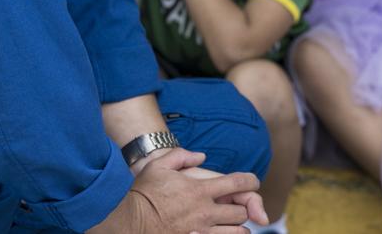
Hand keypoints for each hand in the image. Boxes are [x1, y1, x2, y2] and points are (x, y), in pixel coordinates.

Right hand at [94, 148, 262, 233]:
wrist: (128, 221)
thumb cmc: (143, 192)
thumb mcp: (160, 165)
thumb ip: (182, 156)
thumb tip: (200, 156)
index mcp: (200, 190)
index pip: (238, 183)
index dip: (251, 181)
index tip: (253, 181)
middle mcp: (205, 212)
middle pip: (240, 211)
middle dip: (241, 207)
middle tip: (233, 204)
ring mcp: (201, 230)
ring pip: (236, 232)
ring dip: (237, 226)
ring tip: (230, 222)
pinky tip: (220, 232)